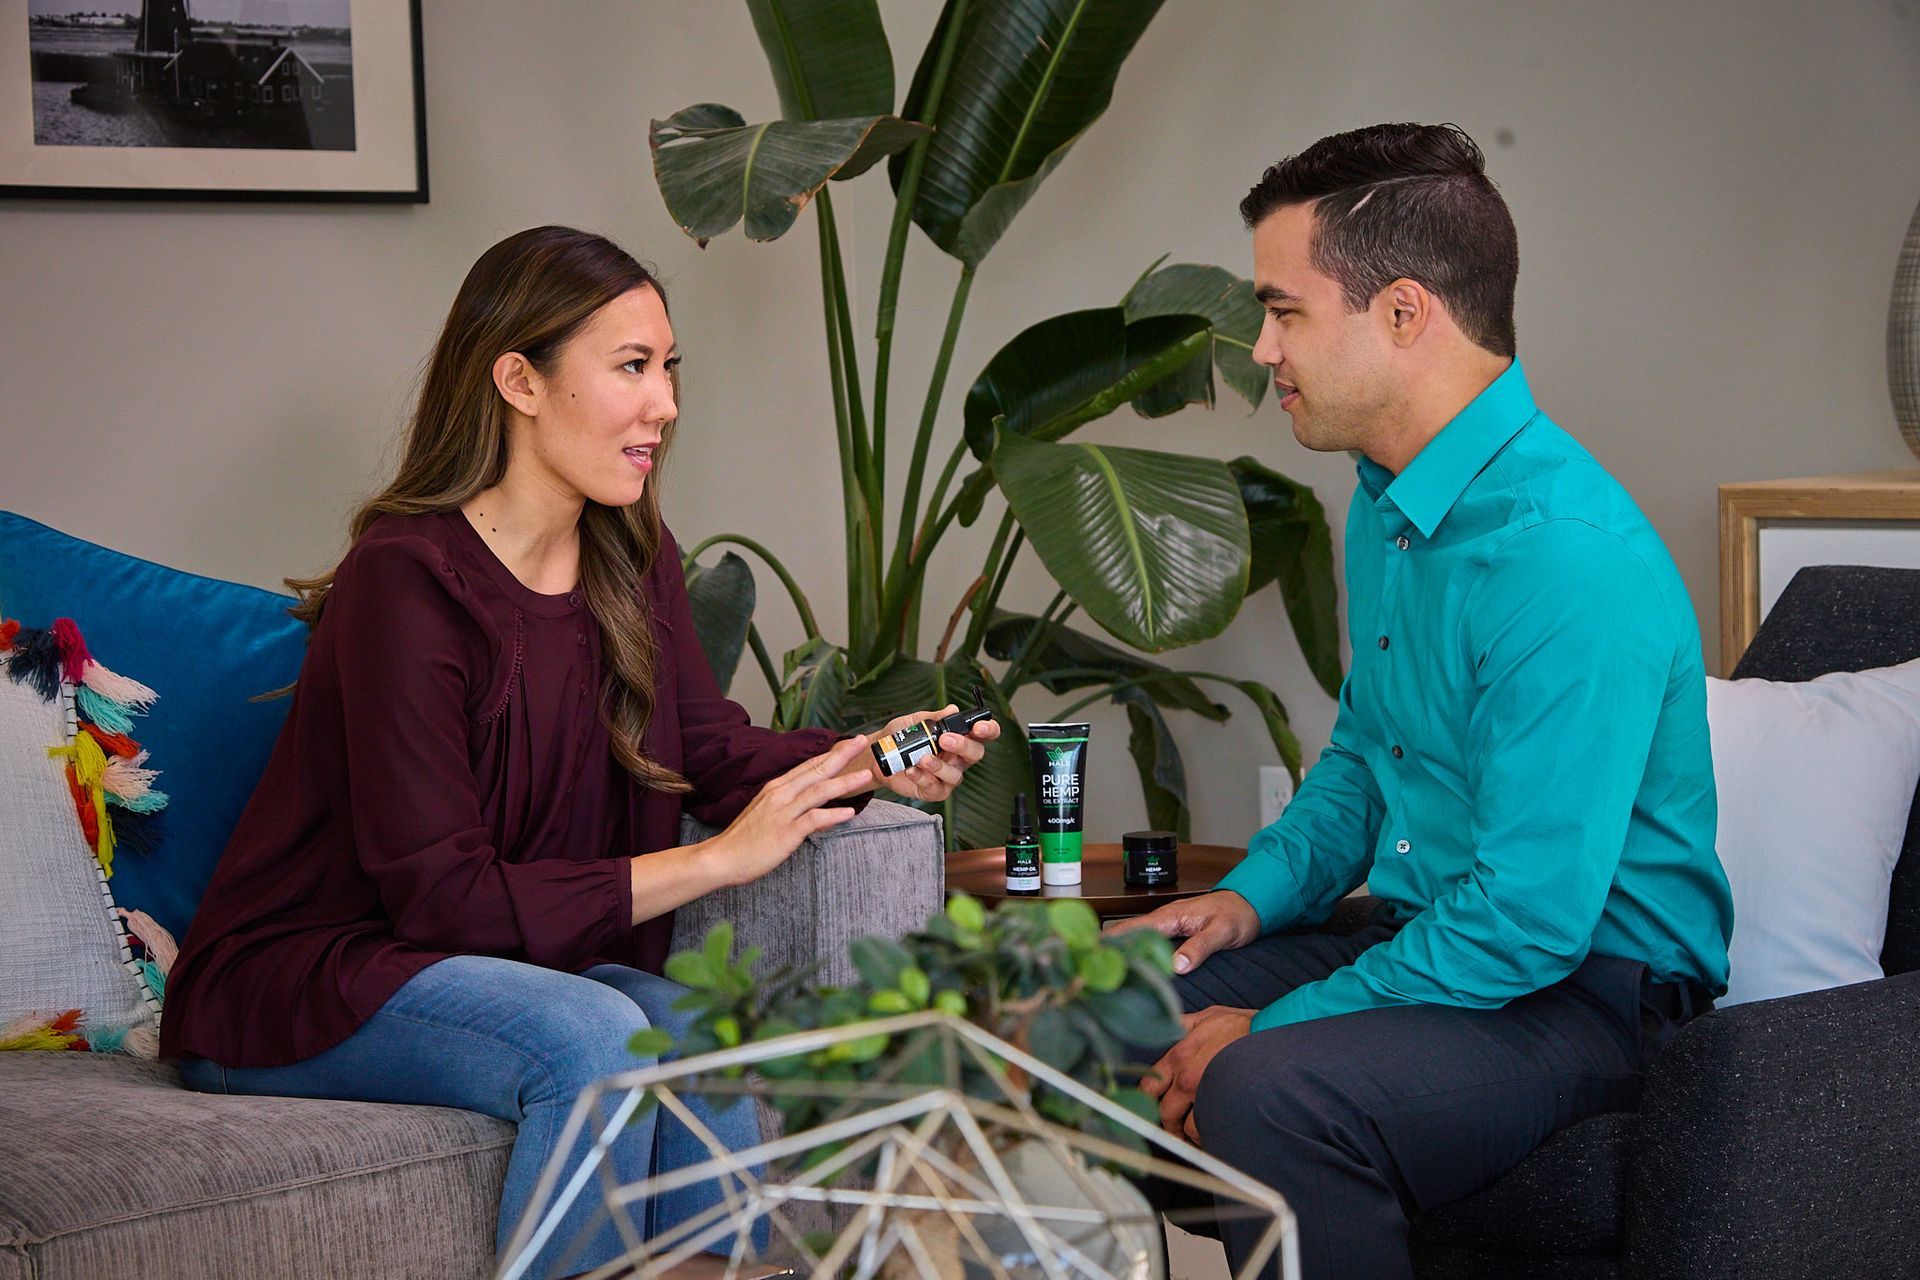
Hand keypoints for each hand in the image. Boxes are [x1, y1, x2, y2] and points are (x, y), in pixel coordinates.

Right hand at [708, 735, 872, 885]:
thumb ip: (792, 808)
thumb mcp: (768, 814)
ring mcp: (783, 812)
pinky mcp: (785, 832)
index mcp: (776, 788)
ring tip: (865, 775)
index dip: (829, 754)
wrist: (721, 857)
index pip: (808, 766)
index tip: (848, 743)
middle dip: (841, 755)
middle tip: (861, 742)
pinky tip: (849, 812)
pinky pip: (813, 819)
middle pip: (816, 770)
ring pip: (819, 791)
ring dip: (844, 782)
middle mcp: (780, 794)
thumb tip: (818, 810)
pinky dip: (832, 815)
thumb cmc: (744, 838)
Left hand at [859, 704, 1001, 802]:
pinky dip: (923, 778)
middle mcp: (958, 758)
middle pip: (975, 754)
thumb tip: (951, 709)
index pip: (983, 735)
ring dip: (940, 766)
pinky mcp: (934, 790)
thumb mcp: (915, 722)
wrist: (879, 756)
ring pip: (955, 775)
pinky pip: (936, 787)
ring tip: (922, 758)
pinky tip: (911, 769)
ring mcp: (947, 776)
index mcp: (959, 738)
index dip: (988, 730)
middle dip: (963, 746)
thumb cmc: (900, 738)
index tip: (978, 727)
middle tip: (945, 739)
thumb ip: (933, 717)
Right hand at [1103, 889, 1260, 975]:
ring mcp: (1169, 925)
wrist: (1253, 903)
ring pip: (1137, 938)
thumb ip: (1199, 947)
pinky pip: (1149, 942)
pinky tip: (1132, 965)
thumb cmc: (1238, 914)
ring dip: (1121, 950)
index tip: (1093, 953)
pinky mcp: (1175, 933)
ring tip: (1103, 970)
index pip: (1134, 928)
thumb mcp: (1222, 932)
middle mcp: (1166, 919)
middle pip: (1129, 933)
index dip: (1113, 940)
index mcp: (1171, 915)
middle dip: (1109, 947)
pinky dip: (1137, 952)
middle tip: (1089, 968)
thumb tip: (1177, 966)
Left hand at [1142, 1006, 1255, 1142]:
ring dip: (1191, 1132)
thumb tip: (1167, 1026)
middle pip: (1166, 1112)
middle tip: (1176, 1128)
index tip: (1155, 1105)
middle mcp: (1186, 1078)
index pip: (1150, 1086)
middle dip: (1170, 1123)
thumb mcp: (1208, 1016)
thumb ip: (1184, 1025)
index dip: (1149, 1099)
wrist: (1272, 1036)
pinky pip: (1210, 1130)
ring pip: (1188, 1126)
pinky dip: (1211, 1134)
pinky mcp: (1224, 1107)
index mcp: (1178, 1056)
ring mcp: (1205, 1095)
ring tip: (1198, 1132)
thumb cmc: (1244, 1026)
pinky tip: (1215, 1130)